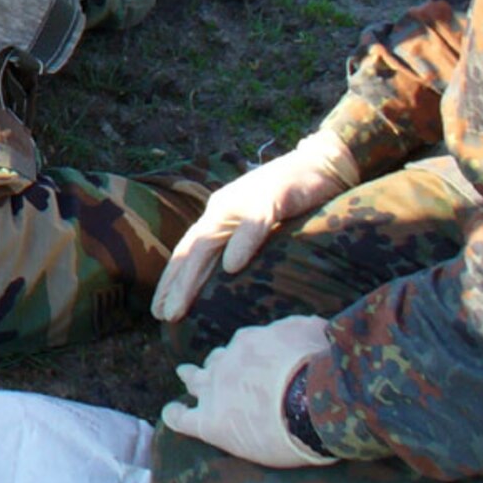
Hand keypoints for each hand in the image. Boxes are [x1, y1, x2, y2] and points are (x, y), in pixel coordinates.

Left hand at [152, 131, 358, 322]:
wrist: (323, 166)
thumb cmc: (293, 201)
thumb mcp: (262, 226)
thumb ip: (244, 246)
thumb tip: (232, 280)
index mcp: (219, 216)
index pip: (188, 252)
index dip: (173, 280)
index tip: (159, 310)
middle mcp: (222, 209)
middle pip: (191, 250)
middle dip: (173, 285)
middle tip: (161, 316)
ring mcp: (244, 201)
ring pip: (209, 242)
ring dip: (192, 275)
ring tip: (178, 305)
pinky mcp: (271, 197)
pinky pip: (253, 224)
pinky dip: (241, 245)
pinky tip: (231, 268)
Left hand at [160, 315, 337, 467]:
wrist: (311, 400)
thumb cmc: (320, 368)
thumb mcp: (315, 332)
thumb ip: (304, 327)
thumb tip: (310, 325)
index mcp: (249, 342)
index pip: (243, 347)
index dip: (250, 357)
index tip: (260, 364)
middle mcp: (227, 362)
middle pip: (216, 362)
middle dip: (215, 365)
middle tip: (216, 370)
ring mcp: (215, 391)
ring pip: (196, 382)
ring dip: (190, 380)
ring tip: (184, 378)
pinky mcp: (211, 422)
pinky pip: (183, 418)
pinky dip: (175, 415)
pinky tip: (171, 414)